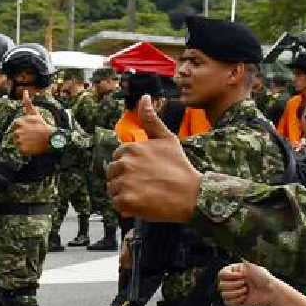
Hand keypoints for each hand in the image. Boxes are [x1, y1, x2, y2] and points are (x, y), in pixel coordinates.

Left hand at [11, 97, 51, 156]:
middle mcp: (18, 131)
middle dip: (23, 135)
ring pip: (18, 142)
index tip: (31, 128)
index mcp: (19, 122)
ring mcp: (20, 141)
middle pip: (16, 134)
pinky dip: (26, 149)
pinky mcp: (22, 149)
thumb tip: (25, 92)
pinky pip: (21, 150)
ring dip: (24, 142)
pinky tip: (32, 146)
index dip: (24, 127)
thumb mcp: (35, 113)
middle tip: (32, 135)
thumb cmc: (43, 125)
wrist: (52, 139)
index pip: (17, 126)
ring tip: (33, 141)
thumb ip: (28, 103)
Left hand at [106, 97, 201, 222]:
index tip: (146, 171)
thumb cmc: (180, 167)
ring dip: (125, 193)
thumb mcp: (167, 139)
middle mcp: (124, 163)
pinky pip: (117, 204)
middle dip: (125, 179)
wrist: (192, 195)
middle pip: (113, 174)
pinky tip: (142, 204)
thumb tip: (144, 97)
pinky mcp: (126, 201)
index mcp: (130, 148)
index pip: (118, 158)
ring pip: (113, 189)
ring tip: (145, 194)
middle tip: (146, 184)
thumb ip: (151, 119)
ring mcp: (124, 182)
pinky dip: (127, 207)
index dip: (131, 166)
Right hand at [217, 261, 279, 305]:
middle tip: (245, 284)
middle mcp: (232, 281)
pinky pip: (228, 303)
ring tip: (246, 291)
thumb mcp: (252, 267)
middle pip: (220, 285)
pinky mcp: (235, 301)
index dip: (230, 276)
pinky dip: (236, 301)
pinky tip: (245, 298)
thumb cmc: (264, 279)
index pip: (221, 274)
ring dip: (236, 293)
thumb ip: (241, 264)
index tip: (241, 276)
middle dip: (234, 285)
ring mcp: (233, 291)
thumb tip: (235, 258)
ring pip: (224, 295)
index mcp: (234, 271)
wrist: (271, 292)